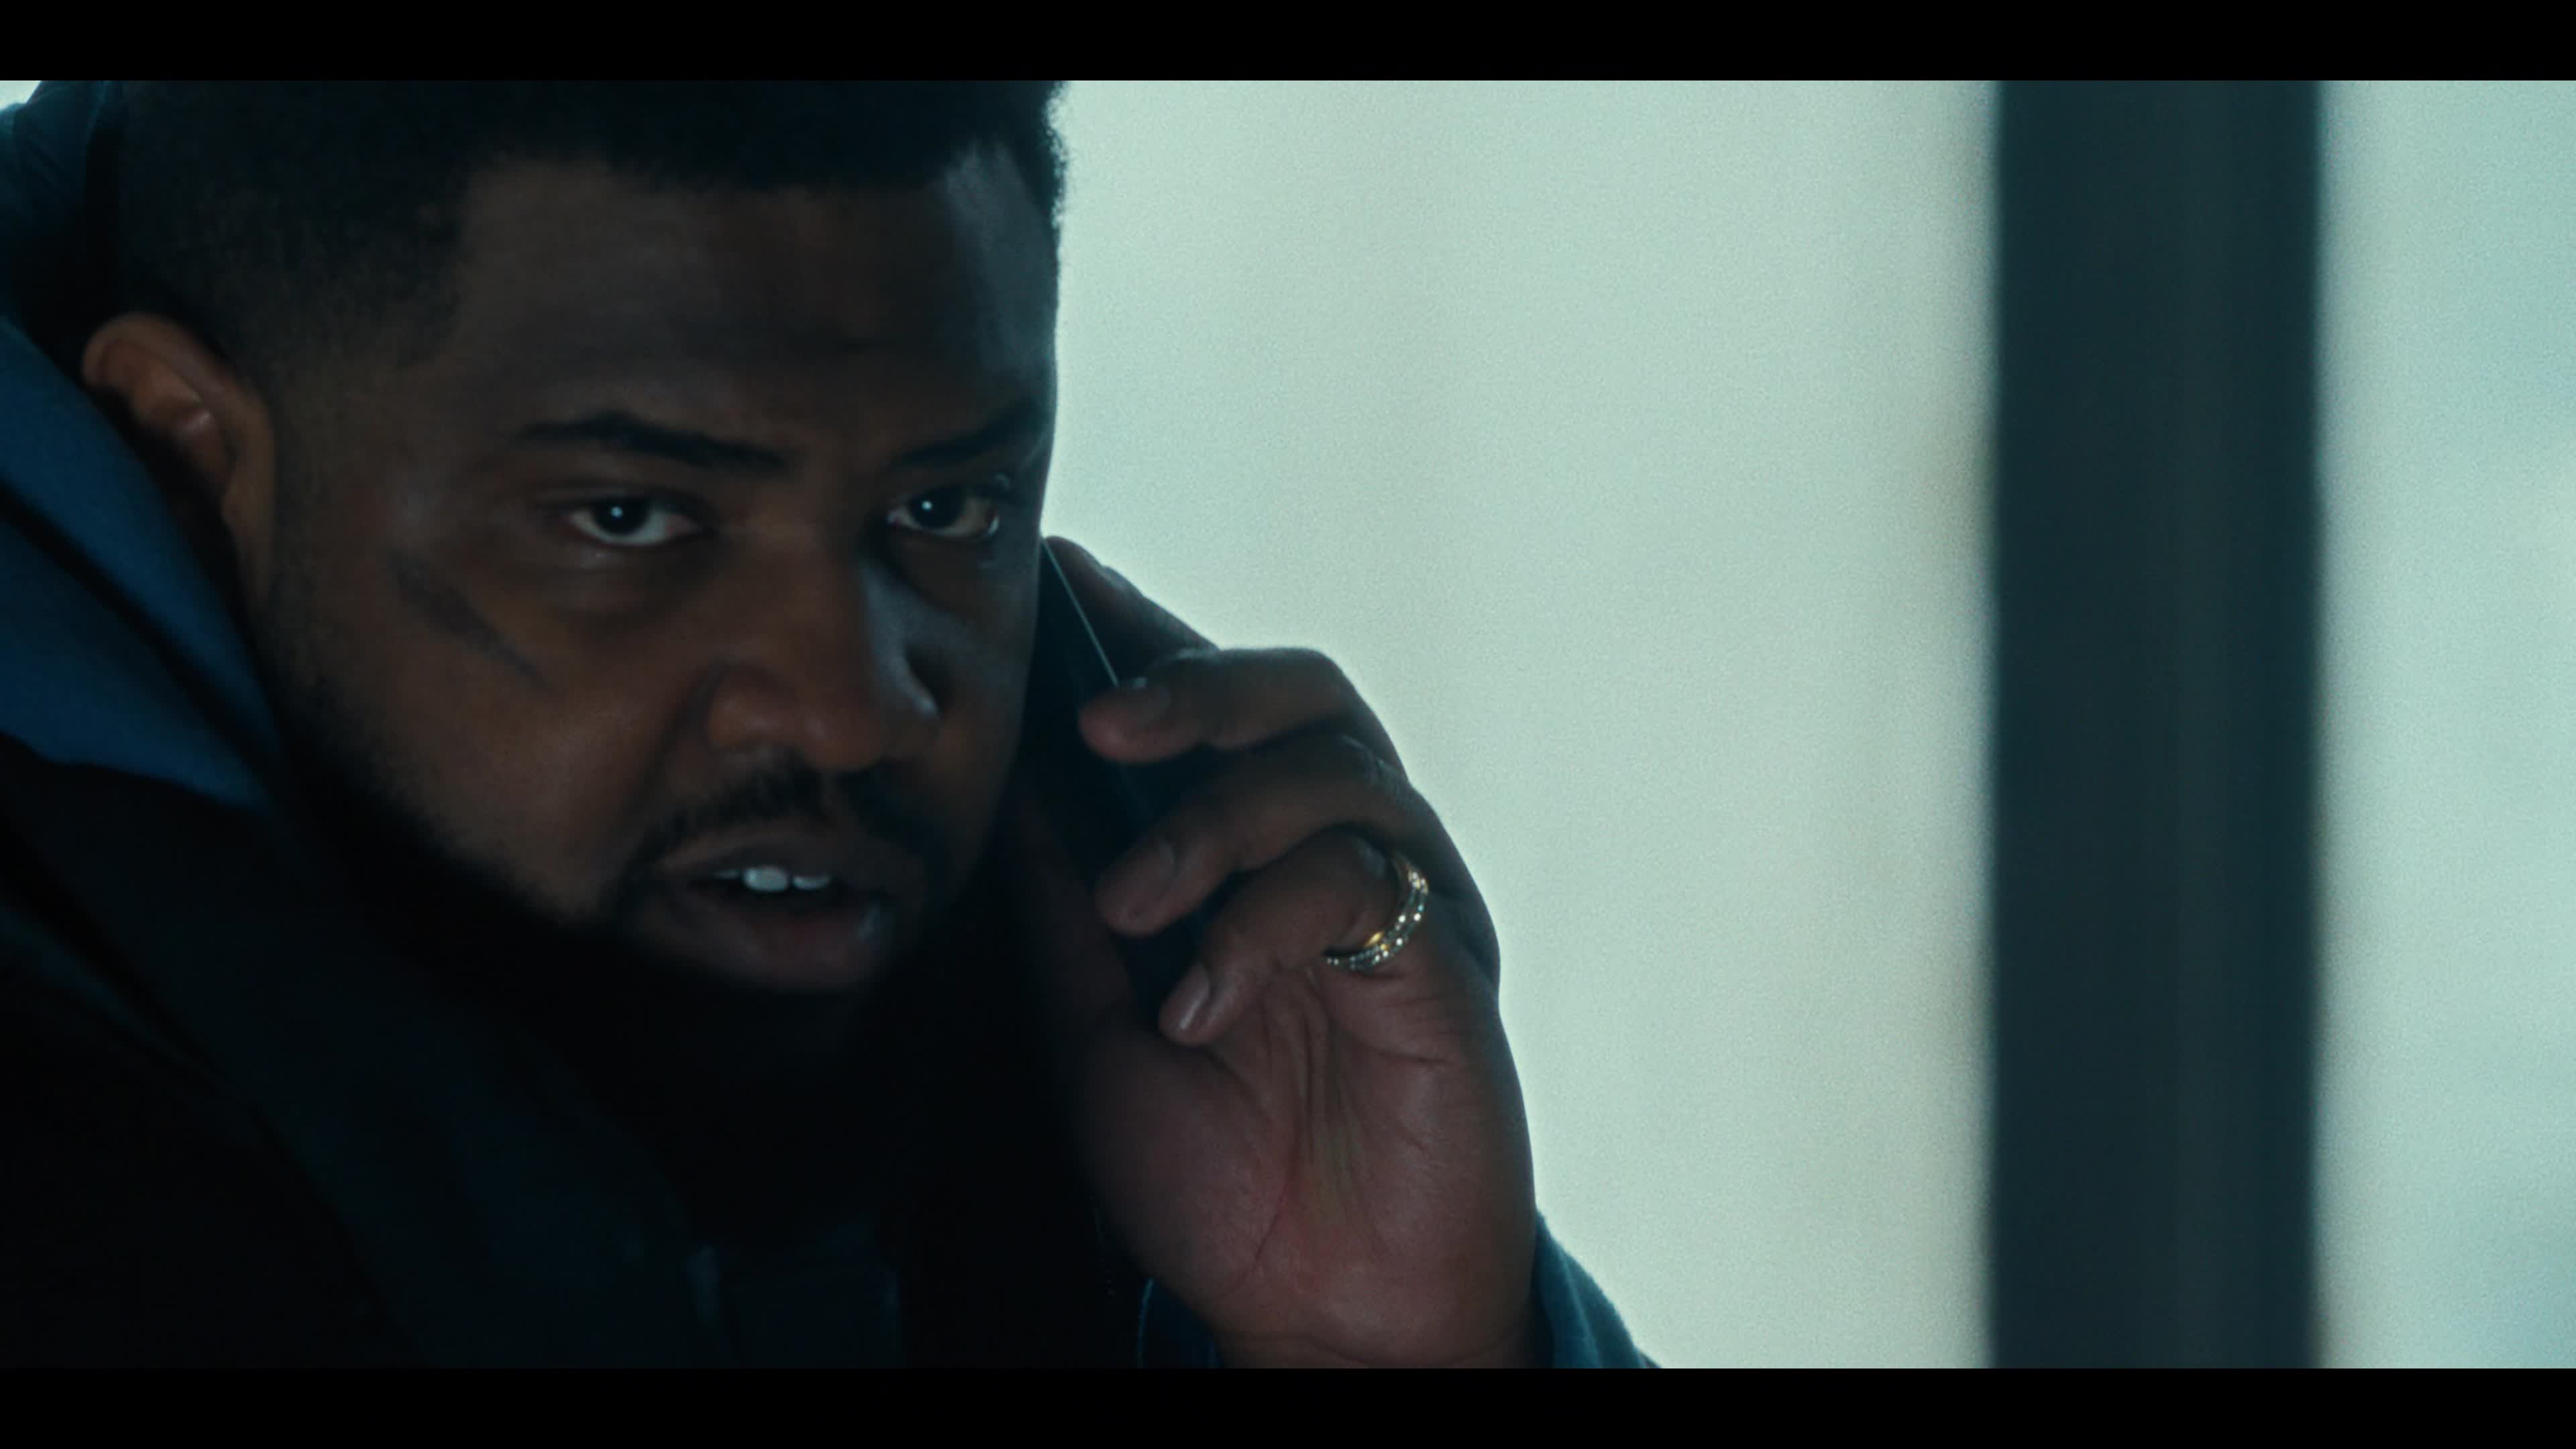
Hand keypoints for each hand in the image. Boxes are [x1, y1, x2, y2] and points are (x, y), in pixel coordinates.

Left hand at [997, 538, 1540, 1367]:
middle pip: (1302, 691)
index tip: (1056, 580)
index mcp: (1258, 853)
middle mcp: (1344, 852)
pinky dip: (1262, 923)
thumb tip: (1004, 770)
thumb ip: (1061, 900)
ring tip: (1133, 909)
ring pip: (1339, 766)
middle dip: (1195, 684)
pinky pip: (1362, 881)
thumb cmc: (1219, 1176)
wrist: (1322, 1316)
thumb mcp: (1095, 1026)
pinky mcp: (1444, 965)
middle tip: (1099, 725)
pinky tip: (1202, 1005)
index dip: (1144, 629)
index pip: (1214, 704)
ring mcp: (1405, 900)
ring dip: (1216, 819)